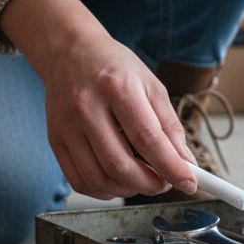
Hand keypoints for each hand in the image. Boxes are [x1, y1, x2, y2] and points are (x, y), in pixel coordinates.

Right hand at [0, 0, 197, 199]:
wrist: (69, 52)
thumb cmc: (115, 68)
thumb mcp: (151, 85)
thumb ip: (169, 125)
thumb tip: (185, 162)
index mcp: (116, 87)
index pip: (147, 139)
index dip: (171, 167)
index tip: (189, 182)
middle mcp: (86, 107)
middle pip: (119, 165)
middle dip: (150, 184)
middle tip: (165, 183)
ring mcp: (66, 126)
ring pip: (98, 179)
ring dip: (128, 190)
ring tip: (143, 181)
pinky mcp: (54, 140)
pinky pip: (79, 181)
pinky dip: (104, 191)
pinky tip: (118, 181)